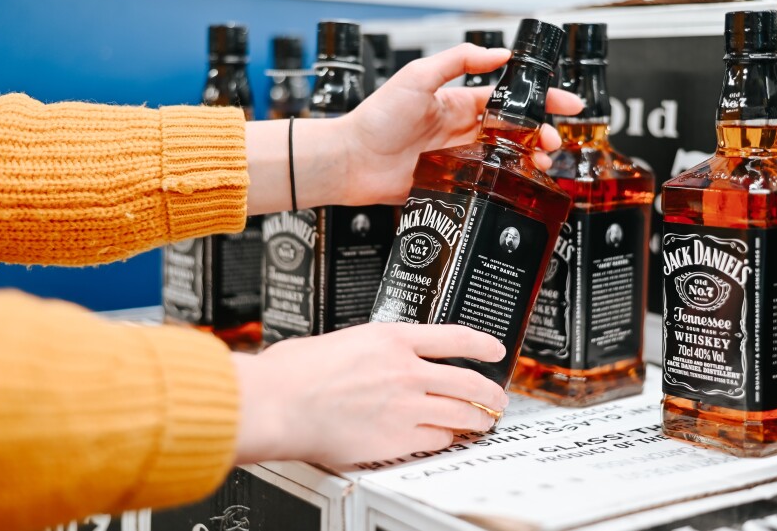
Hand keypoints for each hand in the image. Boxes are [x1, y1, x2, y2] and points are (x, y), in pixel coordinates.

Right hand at [232, 323, 508, 465]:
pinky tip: (448, 439)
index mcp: (391, 338)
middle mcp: (406, 371)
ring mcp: (405, 406)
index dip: (481, 343)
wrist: (278, 404)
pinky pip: (437, 440)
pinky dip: (447, 440)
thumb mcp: (342, 341)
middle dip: (490, 392)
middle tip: (498, 397)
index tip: (494, 348)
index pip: (454, 337)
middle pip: (467, 380)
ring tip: (484, 422)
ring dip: (479, 419)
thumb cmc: (294, 373)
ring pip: (461, 413)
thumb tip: (378, 357)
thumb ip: (371, 349)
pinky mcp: (396, 439)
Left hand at [339, 43, 583, 204]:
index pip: (507, 100)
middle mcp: (461, 131)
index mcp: (458, 104)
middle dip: (541, 135)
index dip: (538, 101)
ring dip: (528, 160)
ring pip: (505, 160)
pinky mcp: (451, 185)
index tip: (563, 103)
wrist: (353, 160)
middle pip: (513, 133)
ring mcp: (459, 159)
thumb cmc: (377, 118)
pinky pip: (485, 184)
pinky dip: (506, 184)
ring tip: (542, 163)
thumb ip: (458, 61)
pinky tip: (518, 183)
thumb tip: (498, 53)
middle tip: (554, 141)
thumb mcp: (418, 76)